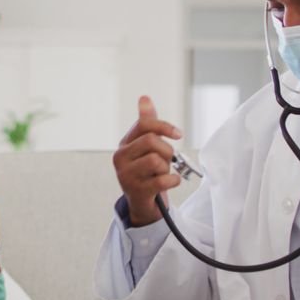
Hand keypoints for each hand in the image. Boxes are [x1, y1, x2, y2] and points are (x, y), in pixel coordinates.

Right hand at [113, 96, 182, 226]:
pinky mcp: (136, 191)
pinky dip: (172, 180)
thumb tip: (144, 97)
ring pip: (155, 160)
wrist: (142, 202)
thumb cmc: (146, 171)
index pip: (144, 125)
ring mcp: (126, 175)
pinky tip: (170, 181)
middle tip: (168, 160)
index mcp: (124, 144)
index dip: (164, 126)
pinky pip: (161, 180)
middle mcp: (120, 158)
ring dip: (166, 167)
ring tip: (163, 173)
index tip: (178, 134)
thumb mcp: (145, 146)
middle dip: (166, 150)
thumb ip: (147, 123)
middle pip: (151, 141)